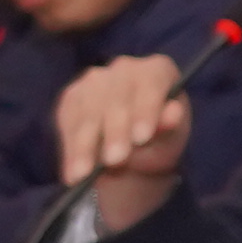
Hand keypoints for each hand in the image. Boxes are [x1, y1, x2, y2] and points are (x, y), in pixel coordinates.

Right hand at [51, 54, 194, 223]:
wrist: (134, 151)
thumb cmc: (159, 140)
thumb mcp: (171, 140)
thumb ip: (170, 127)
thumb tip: (173, 114)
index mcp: (157, 70)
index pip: (151, 83)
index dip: (146, 109)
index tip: (141, 138)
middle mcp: (124, 68)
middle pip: (116, 97)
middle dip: (114, 132)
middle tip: (114, 161)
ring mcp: (94, 80)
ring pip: (87, 112)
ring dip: (85, 145)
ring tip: (84, 174)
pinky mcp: (72, 98)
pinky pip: (68, 123)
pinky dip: (70, 150)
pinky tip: (72, 172)